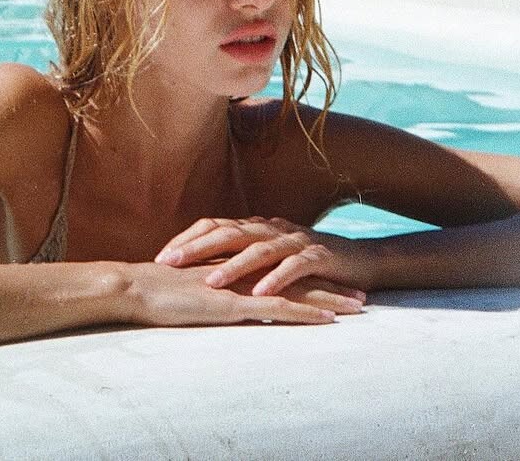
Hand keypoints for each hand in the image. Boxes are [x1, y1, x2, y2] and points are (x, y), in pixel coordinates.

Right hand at [127, 261, 362, 328]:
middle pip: (297, 275)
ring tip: (359, 307)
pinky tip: (328, 320)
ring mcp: (243, 284)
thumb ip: (210, 283)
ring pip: (296, 289)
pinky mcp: (237, 302)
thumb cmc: (156, 289)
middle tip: (361, 294)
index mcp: (235, 264)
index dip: (307, 275)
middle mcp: (245, 269)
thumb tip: (221, 291)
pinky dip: (306, 312)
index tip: (333, 282)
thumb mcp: (191, 284)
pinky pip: (279, 308)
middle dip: (331, 285)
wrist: (137, 286)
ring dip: (330, 298)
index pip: (280, 268)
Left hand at [155, 217, 369, 297]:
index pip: (214, 226)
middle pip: (227, 232)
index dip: (187, 239)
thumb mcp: (270, 258)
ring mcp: (295, 241)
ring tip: (209, 282)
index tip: (158, 257)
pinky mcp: (319, 257)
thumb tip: (201, 269)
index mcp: (256, 228)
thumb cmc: (308, 263)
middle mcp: (271, 229)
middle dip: (196, 248)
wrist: (361, 261)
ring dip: (232, 266)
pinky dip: (277, 279)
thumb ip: (240, 258)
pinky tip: (261, 294)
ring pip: (258, 250)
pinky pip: (294, 267)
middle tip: (167, 263)